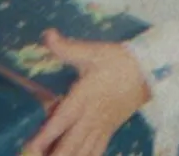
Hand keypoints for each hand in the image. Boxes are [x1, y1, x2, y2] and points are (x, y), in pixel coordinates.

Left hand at [23, 29, 149, 155]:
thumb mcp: (91, 52)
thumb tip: (47, 35)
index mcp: (82, 99)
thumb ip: (66, 47)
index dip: (44, 136)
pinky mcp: (109, 131)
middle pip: (69, 145)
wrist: (148, 71)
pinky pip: (95, 152)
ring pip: (81, 152)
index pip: (60, 122)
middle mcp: (89, 118)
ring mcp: (100, 128)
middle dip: (53, 155)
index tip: (30, 148)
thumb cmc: (116, 60)